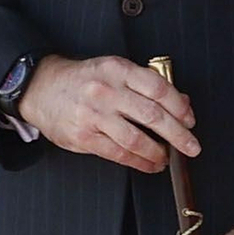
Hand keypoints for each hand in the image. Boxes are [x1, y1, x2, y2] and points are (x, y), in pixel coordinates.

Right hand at [18, 54, 199, 174]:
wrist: (41, 88)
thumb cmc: (83, 80)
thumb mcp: (114, 71)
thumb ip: (146, 85)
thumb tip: (181, 103)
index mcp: (117, 70)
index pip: (158, 88)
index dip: (179, 107)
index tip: (189, 120)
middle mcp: (106, 91)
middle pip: (152, 115)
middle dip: (178, 135)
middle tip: (191, 146)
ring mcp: (94, 115)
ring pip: (136, 139)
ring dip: (158, 153)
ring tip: (167, 158)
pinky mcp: (84, 137)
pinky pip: (118, 153)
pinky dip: (139, 162)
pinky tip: (149, 164)